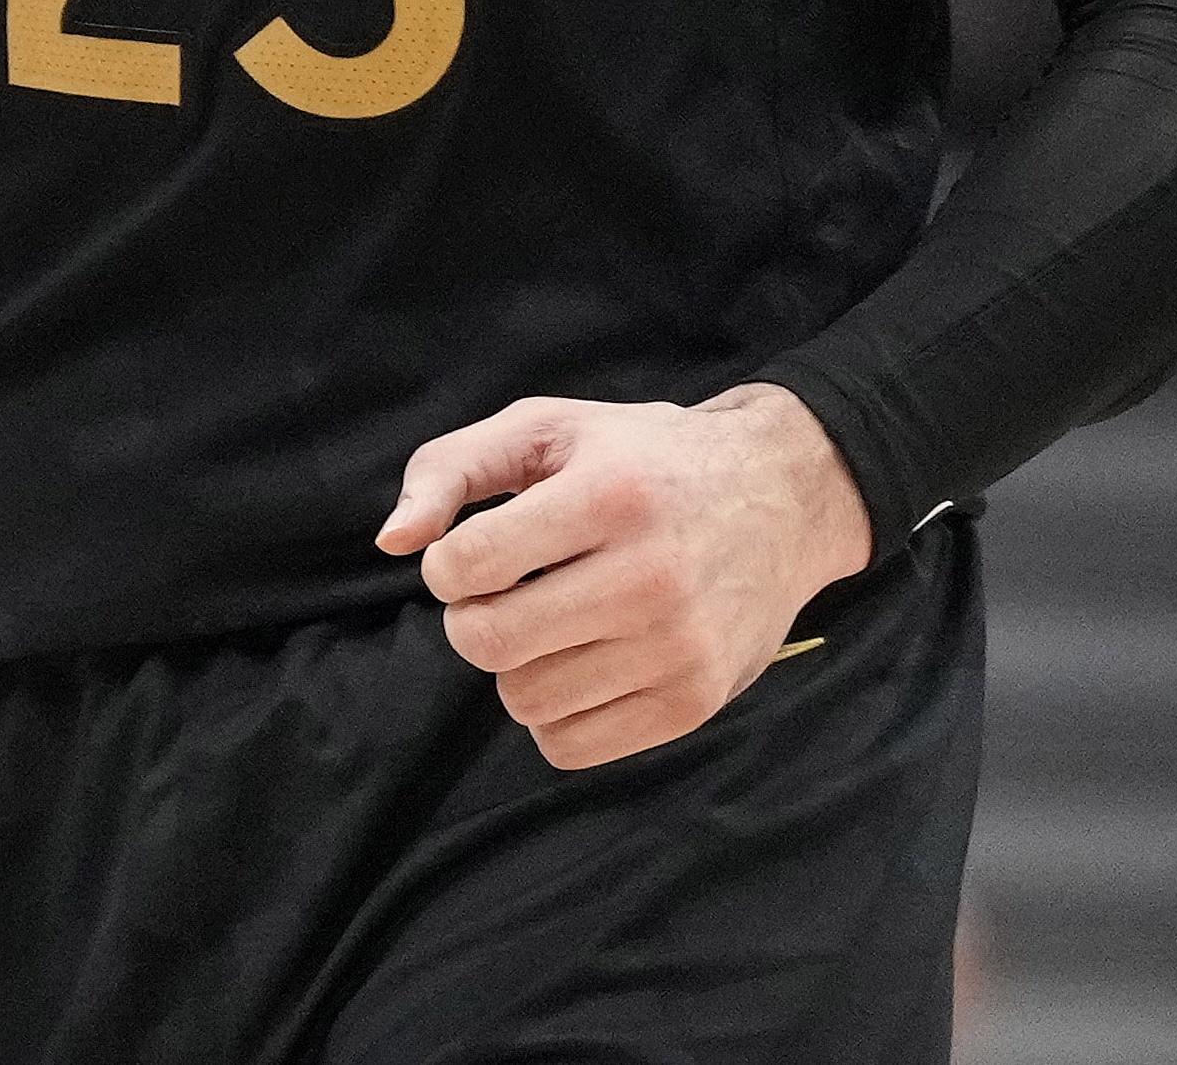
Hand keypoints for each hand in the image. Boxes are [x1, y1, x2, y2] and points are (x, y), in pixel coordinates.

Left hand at [381, 386, 873, 769]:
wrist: (785, 496)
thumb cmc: (644, 457)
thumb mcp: (550, 429)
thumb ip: (452, 469)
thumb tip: (392, 543)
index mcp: (609, 497)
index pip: (466, 566)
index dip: (447, 565)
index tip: (476, 553)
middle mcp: (649, 578)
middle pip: (488, 643)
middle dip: (474, 619)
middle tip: (507, 592)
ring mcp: (677, 649)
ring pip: (525, 701)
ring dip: (519, 667)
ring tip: (556, 622)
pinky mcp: (694, 703)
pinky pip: (569, 747)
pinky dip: (555, 713)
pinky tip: (584, 662)